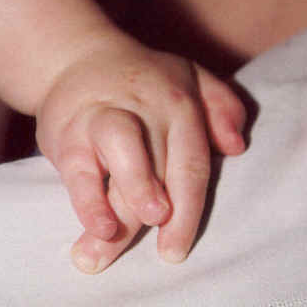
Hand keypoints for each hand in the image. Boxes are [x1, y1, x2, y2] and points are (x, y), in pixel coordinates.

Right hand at [35, 32, 245, 272]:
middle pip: (161, 165)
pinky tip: (98, 226)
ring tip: (121, 234)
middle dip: (167, 212)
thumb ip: (221, 105)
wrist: (77, 55)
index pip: (192, 161)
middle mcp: (146, 108)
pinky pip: (80, 167)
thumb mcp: (190, 78)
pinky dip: (88, 199)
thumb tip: (236, 146)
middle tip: (169, 251)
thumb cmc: (143, 80)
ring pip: (124, 152)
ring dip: (129, 193)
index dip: (190, 207)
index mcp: (180, 104)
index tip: (178, 247)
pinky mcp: (70, 131)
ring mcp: (106, 116)